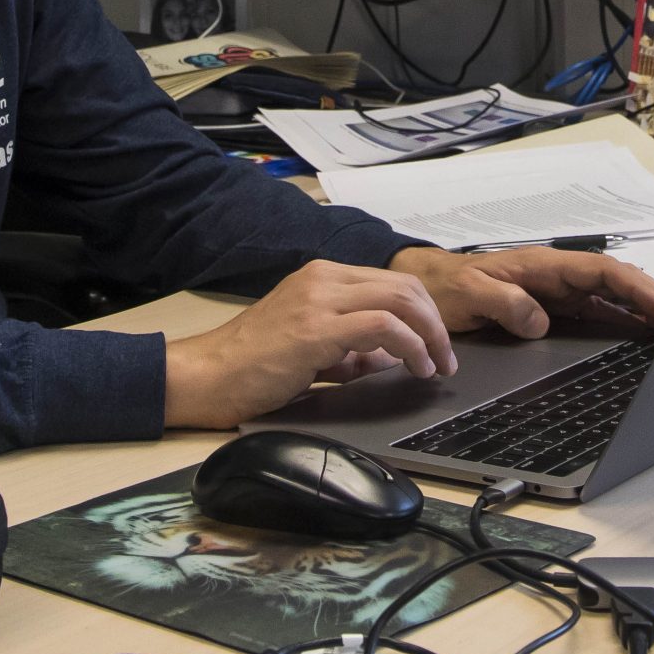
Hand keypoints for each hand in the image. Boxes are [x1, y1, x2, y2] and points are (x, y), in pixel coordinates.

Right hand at [162, 260, 458, 429]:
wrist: (207, 377)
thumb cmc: (251, 367)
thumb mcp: (311, 350)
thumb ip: (351, 351)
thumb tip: (391, 358)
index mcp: (321, 277)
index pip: (391, 282)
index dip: (425, 314)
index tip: (437, 346)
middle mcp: (322, 278)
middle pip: (405, 285)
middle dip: (436, 323)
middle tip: (446, 359)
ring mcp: (318, 299)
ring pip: (400, 298)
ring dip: (429, 335)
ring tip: (435, 366)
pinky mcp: (315, 328)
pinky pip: (383, 325)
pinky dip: (410, 346)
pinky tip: (414, 367)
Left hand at [388, 245, 653, 340]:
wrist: (425, 286)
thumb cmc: (445, 287)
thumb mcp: (468, 294)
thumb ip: (504, 302)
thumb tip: (540, 319)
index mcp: (542, 266)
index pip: (602, 272)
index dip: (636, 289)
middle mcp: (555, 276)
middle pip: (615, 282)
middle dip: (651, 298)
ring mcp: (555, 292)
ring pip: (609, 296)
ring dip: (640, 309)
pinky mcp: (550, 308)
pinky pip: (594, 310)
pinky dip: (620, 318)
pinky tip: (636, 332)